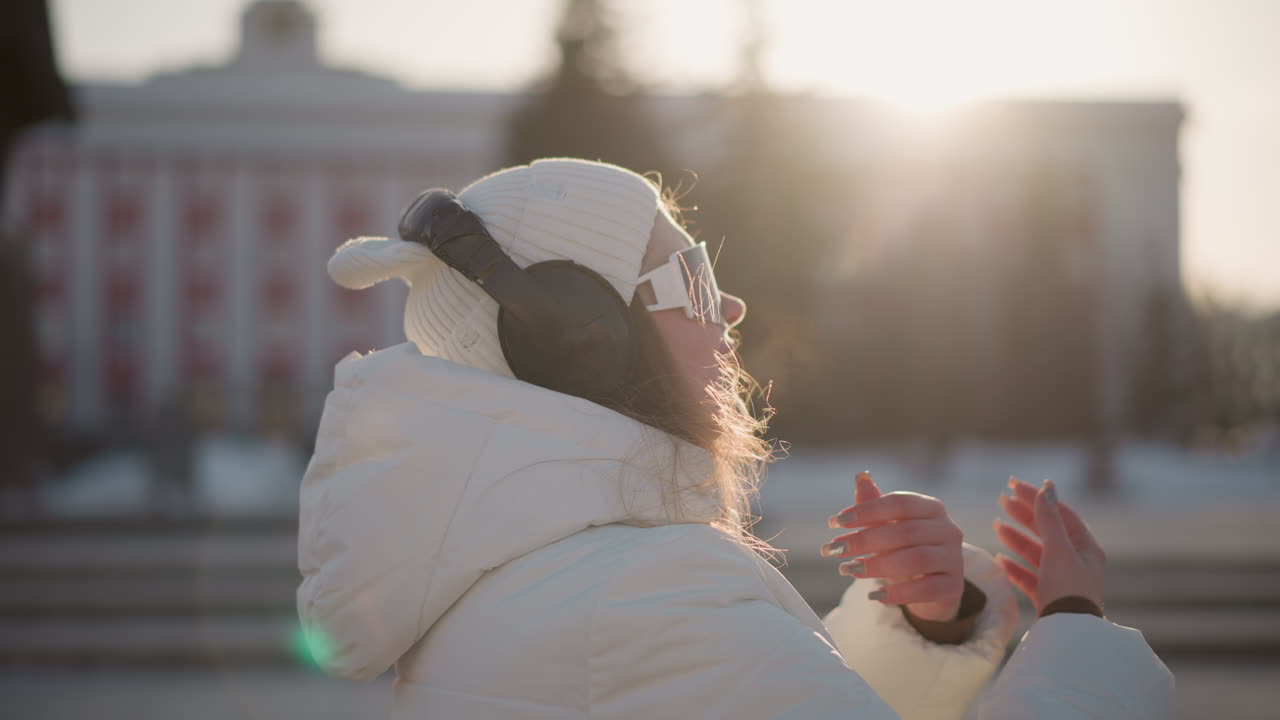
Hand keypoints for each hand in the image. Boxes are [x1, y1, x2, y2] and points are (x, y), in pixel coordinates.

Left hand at [822, 471, 964, 621]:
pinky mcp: (953, 587)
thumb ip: (875, 506)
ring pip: (916, 559)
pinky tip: (875, 595)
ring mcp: (954, 559)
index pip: (899, 503)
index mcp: (932, 508)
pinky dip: (899, 593)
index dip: (867, 511)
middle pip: (905, 531)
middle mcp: (948, 530)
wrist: (933, 587)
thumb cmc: (906, 549)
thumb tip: (861, 477)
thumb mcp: (889, 527)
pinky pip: (927, 590)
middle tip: (835, 549)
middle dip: (865, 540)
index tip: (835, 522)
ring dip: (878, 565)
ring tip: (849, 570)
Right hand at [993, 477, 1105, 612]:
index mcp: (1085, 547)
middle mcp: (1076, 561)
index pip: (1060, 513)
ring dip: (1016, 538)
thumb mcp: (1058, 549)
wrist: (1068, 633)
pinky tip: (999, 560)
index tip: (1014, 485)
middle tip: (1001, 500)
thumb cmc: (1068, 588)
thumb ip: (1048, 519)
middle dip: (1024, 515)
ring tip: (996, 525)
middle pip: (1047, 531)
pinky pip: (1029, 576)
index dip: (1037, 497)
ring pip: (1036, 553)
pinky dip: (1014, 567)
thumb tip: (1047, 488)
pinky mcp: (1049, 597)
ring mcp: (1062, 580)